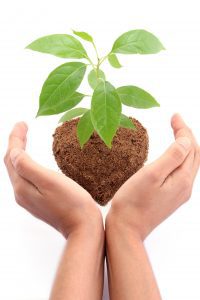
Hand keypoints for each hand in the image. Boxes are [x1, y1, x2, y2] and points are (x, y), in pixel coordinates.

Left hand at [4, 122, 102, 237]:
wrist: (83, 227)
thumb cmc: (71, 202)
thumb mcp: (49, 181)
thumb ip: (27, 166)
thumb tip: (14, 152)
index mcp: (22, 187)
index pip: (12, 157)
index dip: (15, 138)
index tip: (22, 123)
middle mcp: (21, 193)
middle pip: (12, 163)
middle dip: (16, 143)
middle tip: (23, 126)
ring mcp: (30, 199)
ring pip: (18, 171)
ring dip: (20, 153)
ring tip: (25, 139)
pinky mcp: (39, 201)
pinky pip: (26, 178)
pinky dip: (27, 164)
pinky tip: (33, 161)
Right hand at [107, 114, 199, 239]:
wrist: (127, 229)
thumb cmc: (133, 202)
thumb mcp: (152, 174)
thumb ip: (172, 156)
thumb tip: (186, 140)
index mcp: (183, 179)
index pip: (190, 147)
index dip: (184, 129)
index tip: (174, 115)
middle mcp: (185, 187)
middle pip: (193, 155)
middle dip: (186, 135)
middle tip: (175, 120)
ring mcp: (179, 193)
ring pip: (188, 164)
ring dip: (184, 146)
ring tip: (176, 132)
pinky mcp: (171, 197)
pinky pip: (181, 173)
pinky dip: (179, 159)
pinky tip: (172, 156)